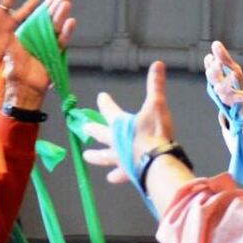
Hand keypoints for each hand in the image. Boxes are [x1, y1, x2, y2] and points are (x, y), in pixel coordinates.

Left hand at [5, 0, 72, 97]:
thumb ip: (8, 42)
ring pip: (56, 28)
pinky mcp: (55, 55)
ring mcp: (47, 47)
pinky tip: (70, 22)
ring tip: (66, 4)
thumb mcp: (5, 54)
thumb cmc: (11, 75)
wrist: (23, 91)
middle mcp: (37, 41)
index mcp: (25, 38)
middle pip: (48, 21)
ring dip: (61, 16)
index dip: (42, 9)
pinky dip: (66, 33)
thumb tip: (6, 32)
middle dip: (55, 9)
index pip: (34, 19)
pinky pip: (62, 42)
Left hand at [86, 63, 177, 185]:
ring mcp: (120, 158)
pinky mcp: (128, 172)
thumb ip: (156, 85)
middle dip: (93, 130)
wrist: (157, 161)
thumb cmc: (155, 132)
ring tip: (87, 157)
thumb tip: (158, 63)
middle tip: (84, 129)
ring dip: (96, 156)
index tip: (100, 96)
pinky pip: (120, 174)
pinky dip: (117, 176)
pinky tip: (112, 179)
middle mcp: (115, 141)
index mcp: (119, 124)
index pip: (109, 110)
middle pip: (100, 134)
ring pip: (104, 157)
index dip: (105, 102)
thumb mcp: (157, 105)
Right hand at [203, 40, 242, 106]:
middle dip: (215, 70)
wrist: (237, 103)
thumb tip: (215, 42)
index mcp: (215, 77)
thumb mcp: (229, 68)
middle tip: (219, 62)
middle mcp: (217, 85)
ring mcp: (225, 94)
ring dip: (228, 81)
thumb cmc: (232, 82)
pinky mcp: (235, 102)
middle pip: (212, 78)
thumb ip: (223, 57)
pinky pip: (241, 98)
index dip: (210, 63)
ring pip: (224, 89)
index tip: (211, 56)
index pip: (209, 68)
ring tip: (235, 73)